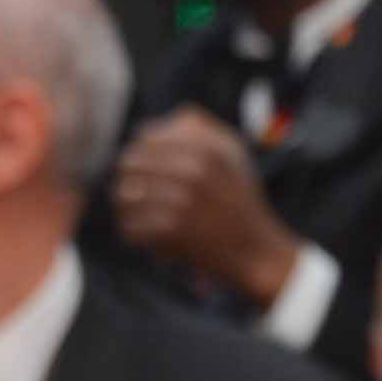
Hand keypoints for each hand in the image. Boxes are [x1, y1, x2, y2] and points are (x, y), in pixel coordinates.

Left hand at [112, 105, 302, 303]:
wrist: (257, 252)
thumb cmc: (240, 203)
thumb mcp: (232, 152)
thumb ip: (197, 128)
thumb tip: (144, 128)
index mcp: (205, 147)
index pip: (145, 139)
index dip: (138, 154)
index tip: (142, 171)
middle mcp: (194, 170)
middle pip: (129, 164)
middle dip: (127, 181)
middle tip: (132, 196)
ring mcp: (183, 200)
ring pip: (124, 196)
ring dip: (126, 208)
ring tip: (136, 216)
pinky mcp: (174, 231)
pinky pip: (131, 227)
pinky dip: (134, 234)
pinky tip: (145, 238)